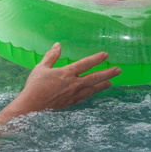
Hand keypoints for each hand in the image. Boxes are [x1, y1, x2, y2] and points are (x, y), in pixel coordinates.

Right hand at [0, 43, 119, 120]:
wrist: (31, 106)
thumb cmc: (35, 86)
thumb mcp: (41, 67)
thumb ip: (51, 56)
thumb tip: (58, 45)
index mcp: (66, 73)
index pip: (85, 64)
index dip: (96, 59)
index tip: (106, 55)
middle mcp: (73, 84)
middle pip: (94, 77)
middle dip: (107, 73)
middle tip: (118, 70)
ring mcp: (73, 95)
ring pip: (92, 89)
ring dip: (102, 85)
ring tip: (111, 82)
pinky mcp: (70, 103)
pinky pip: (85, 97)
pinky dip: (92, 94)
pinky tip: (94, 92)